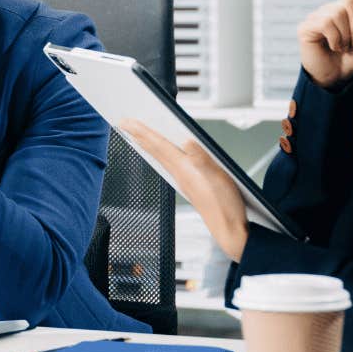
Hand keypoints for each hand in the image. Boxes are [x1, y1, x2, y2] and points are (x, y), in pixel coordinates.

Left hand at [120, 120, 249, 260]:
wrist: (228, 230)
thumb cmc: (225, 206)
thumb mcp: (218, 178)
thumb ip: (202, 159)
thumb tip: (187, 141)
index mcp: (184, 170)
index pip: (158, 146)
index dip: (142, 132)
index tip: (126, 121)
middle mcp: (179, 175)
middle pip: (154, 151)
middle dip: (139, 135)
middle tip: (123, 123)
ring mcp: (183, 181)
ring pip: (159, 158)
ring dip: (147, 145)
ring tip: (137, 135)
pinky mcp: (189, 185)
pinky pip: (168, 165)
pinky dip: (160, 155)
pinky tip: (161, 155)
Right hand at [297, 0, 352, 89]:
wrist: (337, 77)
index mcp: (349, 9)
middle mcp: (332, 8)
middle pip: (350, 2)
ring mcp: (318, 16)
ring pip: (338, 13)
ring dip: (346, 36)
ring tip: (344, 48)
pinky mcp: (306, 26)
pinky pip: (325, 23)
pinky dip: (335, 39)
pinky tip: (335, 47)